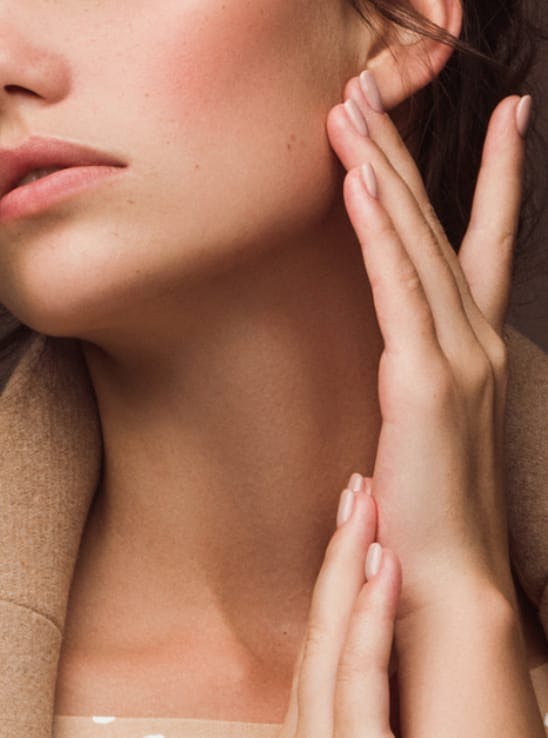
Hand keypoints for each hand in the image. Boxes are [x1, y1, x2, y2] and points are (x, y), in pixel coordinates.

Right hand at [279, 473, 401, 737]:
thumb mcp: (355, 737)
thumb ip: (351, 705)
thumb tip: (372, 651)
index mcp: (311, 725)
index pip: (318, 639)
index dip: (333, 574)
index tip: (353, 524)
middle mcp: (308, 729)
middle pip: (316, 630)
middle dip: (336, 554)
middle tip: (354, 492)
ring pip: (326, 645)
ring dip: (345, 569)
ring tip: (365, 508)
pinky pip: (357, 686)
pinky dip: (368, 626)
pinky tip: (385, 572)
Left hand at [325, 71, 528, 619]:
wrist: (454, 573)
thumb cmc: (438, 501)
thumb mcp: (433, 420)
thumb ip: (421, 374)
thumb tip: (398, 356)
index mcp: (478, 346)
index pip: (491, 242)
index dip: (499, 176)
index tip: (508, 116)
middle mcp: (477, 340)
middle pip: (436, 226)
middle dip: (405, 152)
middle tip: (375, 88)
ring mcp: (455, 356)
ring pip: (415, 244)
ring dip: (383, 171)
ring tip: (353, 111)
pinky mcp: (422, 381)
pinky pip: (397, 288)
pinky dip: (378, 232)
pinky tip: (360, 182)